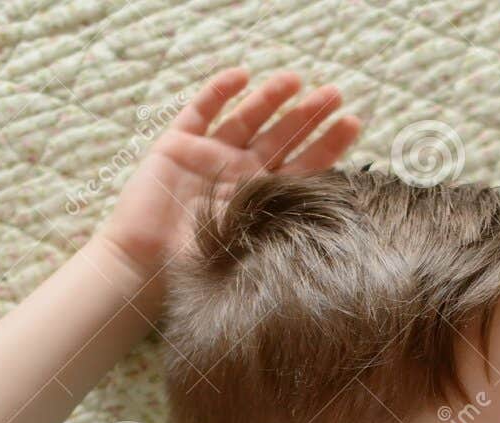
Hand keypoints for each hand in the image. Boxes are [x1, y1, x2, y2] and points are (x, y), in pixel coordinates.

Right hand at [94, 67, 361, 297]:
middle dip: (309, 115)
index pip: (305, 167)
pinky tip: (242, 76)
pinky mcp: (178, 145)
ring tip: (296, 79)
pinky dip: (219, 92)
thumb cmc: (202, 271)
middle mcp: (241, 174)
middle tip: (335, 94)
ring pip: (248, 118)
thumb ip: (283, 230)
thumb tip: (339, 227)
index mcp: (265, 200)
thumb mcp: (253, 251)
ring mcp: (211, 157)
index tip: (353, 123)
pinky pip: (200, 111)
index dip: (329, 145)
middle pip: (283, 137)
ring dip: (272, 97)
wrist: (146, 269)